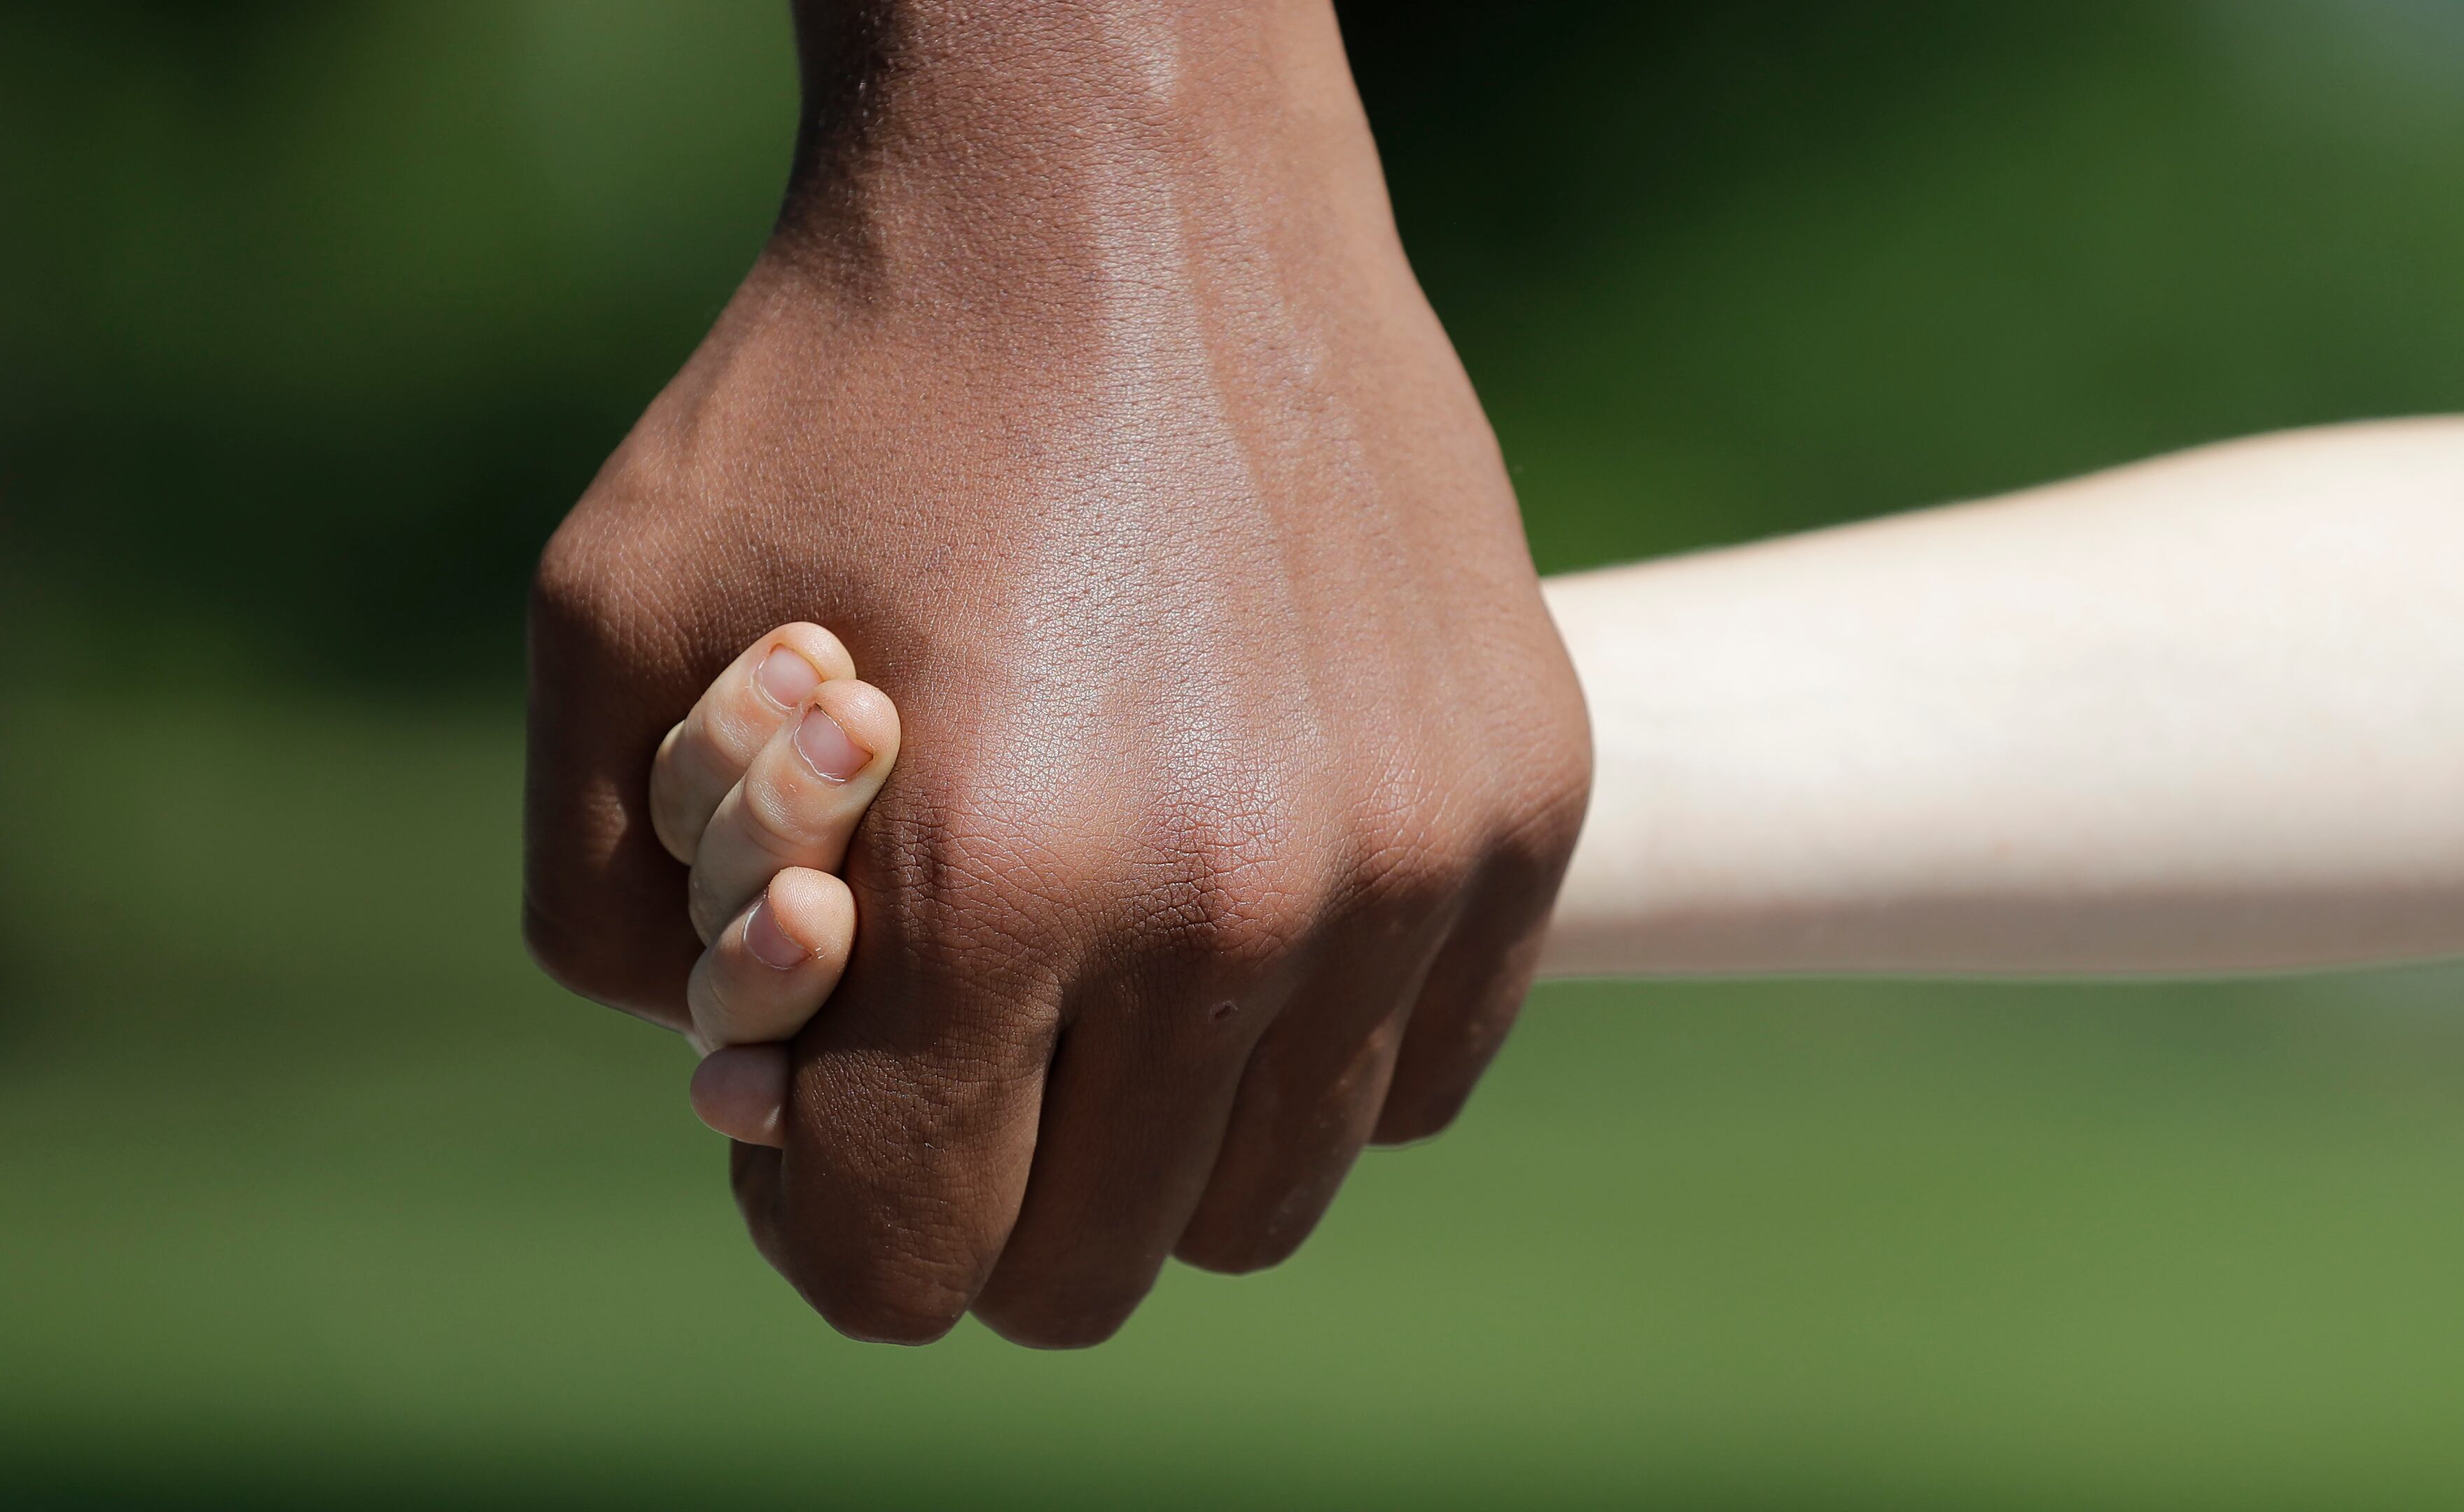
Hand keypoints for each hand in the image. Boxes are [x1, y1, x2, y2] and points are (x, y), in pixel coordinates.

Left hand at [523, 3, 1589, 1346]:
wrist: (1118, 178)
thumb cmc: (843, 395)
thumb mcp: (610, 630)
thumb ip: (616, 925)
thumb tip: (752, 1096)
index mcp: (996, 883)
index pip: (905, 1260)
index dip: (828, 1222)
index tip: (824, 1114)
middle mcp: (1235, 903)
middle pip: (1095, 1266)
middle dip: (986, 1197)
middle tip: (953, 1048)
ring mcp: (1411, 857)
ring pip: (1271, 1195)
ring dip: (1158, 1137)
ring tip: (1101, 967)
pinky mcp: (1524, 799)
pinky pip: (1423, 1074)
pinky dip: (1317, 1045)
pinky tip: (1243, 899)